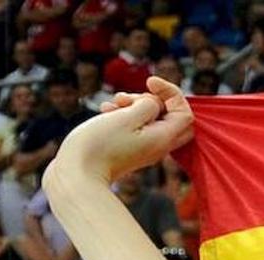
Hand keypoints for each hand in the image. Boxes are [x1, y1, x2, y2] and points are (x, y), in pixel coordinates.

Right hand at [47, 77, 192, 184]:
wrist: (78, 174)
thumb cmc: (100, 145)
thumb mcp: (127, 116)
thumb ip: (149, 105)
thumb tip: (154, 103)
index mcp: (164, 139)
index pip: (185, 112)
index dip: (171, 92)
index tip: (150, 81)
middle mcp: (159, 146)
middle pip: (173, 117)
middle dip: (154, 99)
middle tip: (131, 98)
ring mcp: (145, 149)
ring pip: (152, 120)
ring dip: (134, 105)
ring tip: (113, 103)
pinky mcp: (130, 149)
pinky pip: (136, 127)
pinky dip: (125, 114)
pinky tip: (106, 110)